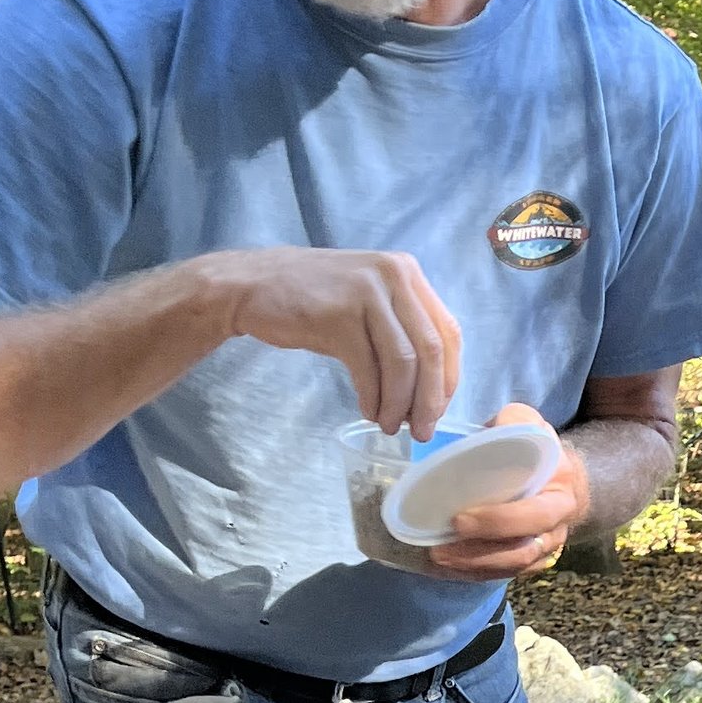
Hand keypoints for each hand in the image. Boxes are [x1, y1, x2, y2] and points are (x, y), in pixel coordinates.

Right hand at [214, 246, 462, 438]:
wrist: (252, 285)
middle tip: (422, 431)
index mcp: (407, 271)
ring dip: (400, 404)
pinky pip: (368, 369)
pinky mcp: (338, 315)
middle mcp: (393, 275)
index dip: (449, 378)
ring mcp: (366, 293)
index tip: (439, 408)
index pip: (448, 332)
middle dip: (430, 399)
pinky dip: (373, 398)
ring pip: (402, 363)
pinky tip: (368, 411)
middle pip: (431, 350)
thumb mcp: (369, 300)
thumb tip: (432, 388)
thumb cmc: (314, 300)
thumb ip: (402, 328)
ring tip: (390, 426)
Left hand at [431, 403, 590, 579]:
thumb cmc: (543, 454)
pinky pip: (503, 574)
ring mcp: (544, 550)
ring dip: (472, 567)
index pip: (533, 516)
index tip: (459, 518)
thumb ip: (515, 423)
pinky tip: (449, 567)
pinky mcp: (530, 561)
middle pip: (520, 552)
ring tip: (437, 558)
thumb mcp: (534, 427)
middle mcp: (555, 529)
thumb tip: (492, 429)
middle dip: (477, 553)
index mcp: (560, 497)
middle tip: (439, 547)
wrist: (568, 482)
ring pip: (510, 569)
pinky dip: (475, 573)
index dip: (497, 522)